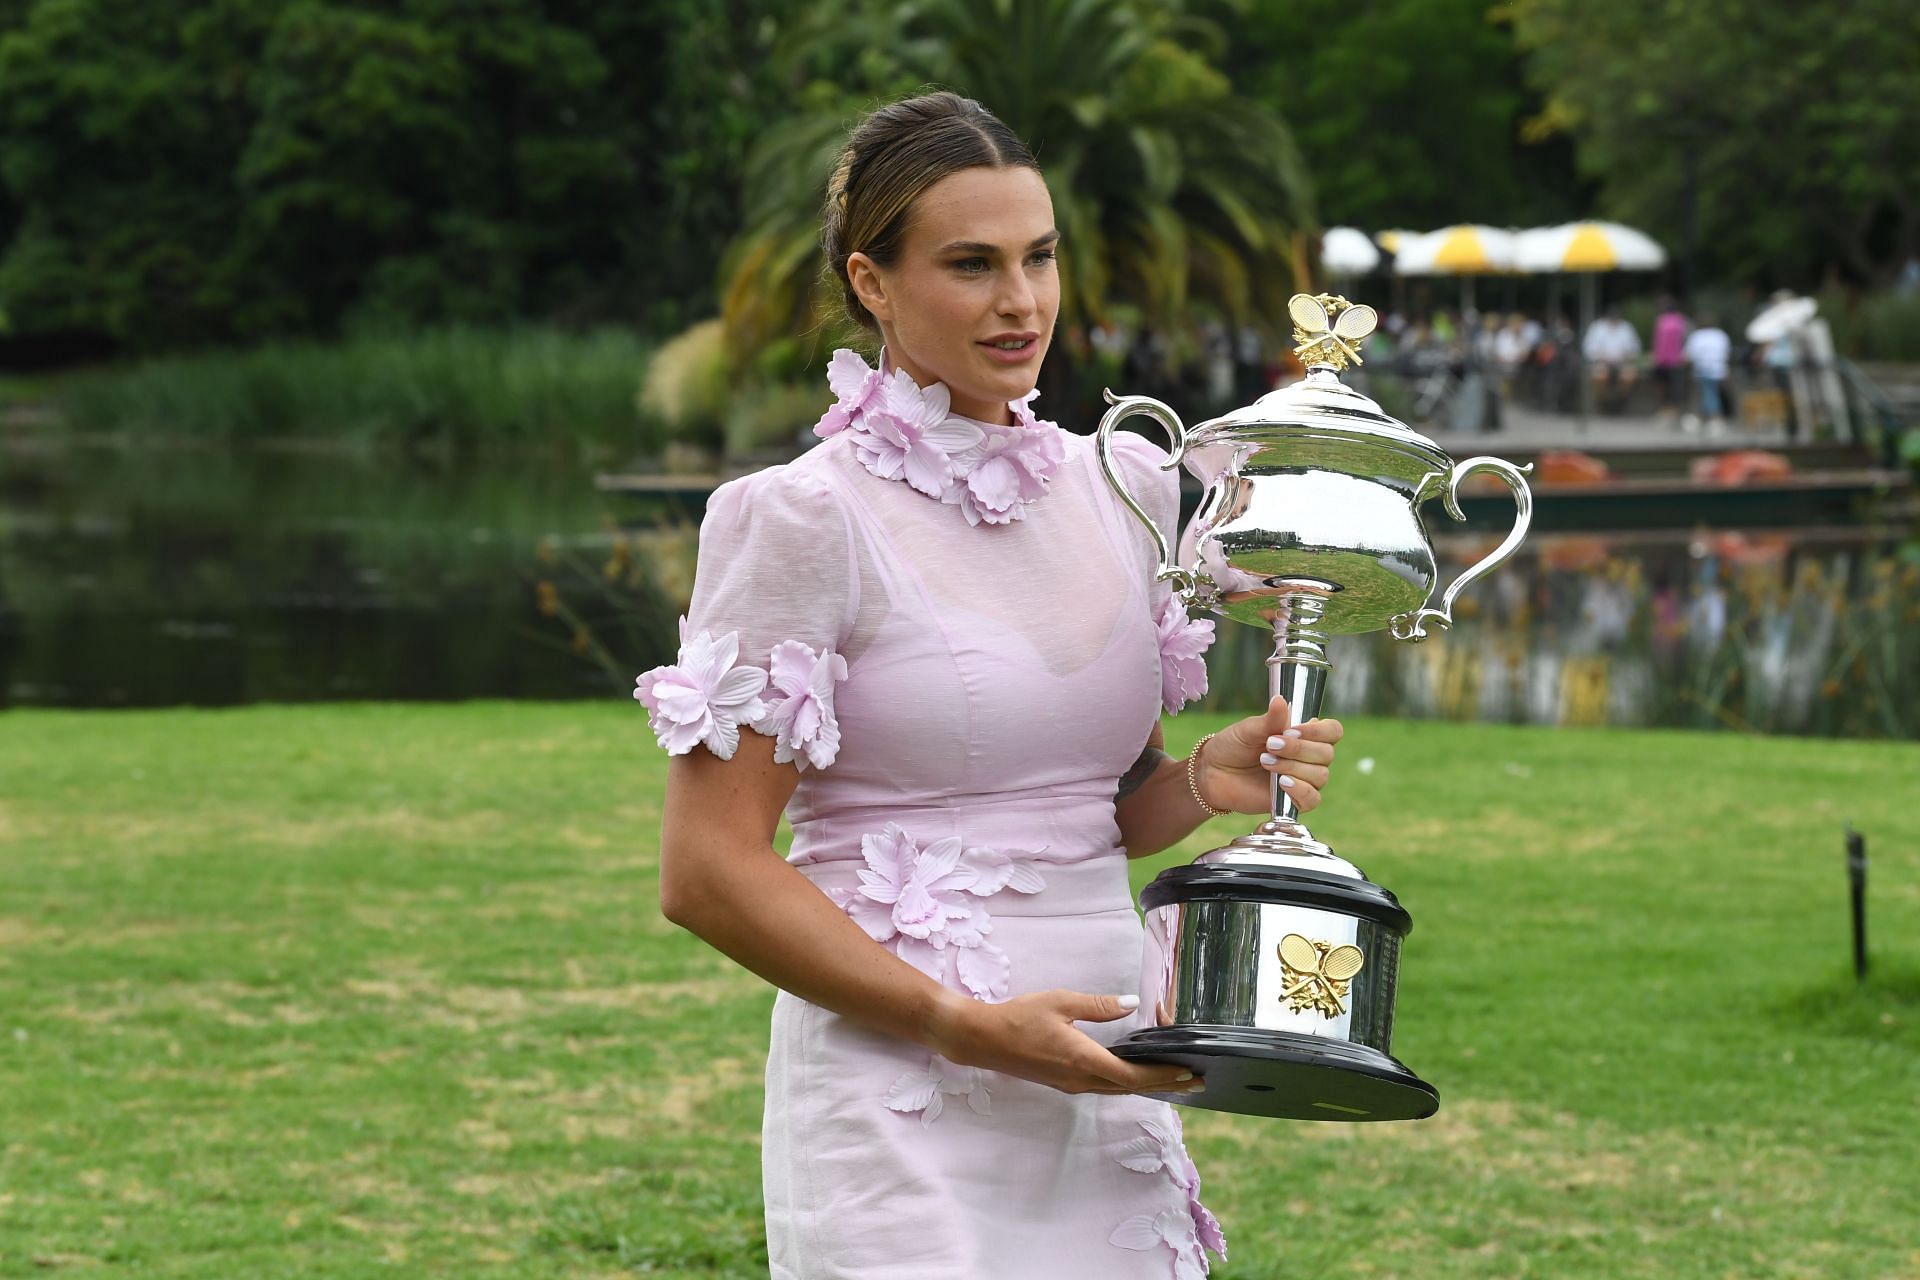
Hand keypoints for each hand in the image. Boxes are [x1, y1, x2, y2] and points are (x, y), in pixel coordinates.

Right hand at [926, 988, 1203, 1096]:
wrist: (982, 1040)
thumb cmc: (1019, 1018)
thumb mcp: (1060, 1002)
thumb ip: (1098, 1005)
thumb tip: (1131, 1003)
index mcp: (1084, 1060)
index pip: (1133, 1077)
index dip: (1164, 1076)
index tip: (1190, 1073)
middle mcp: (1081, 1079)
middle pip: (1131, 1088)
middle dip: (1165, 1085)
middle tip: (1196, 1080)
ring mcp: (1072, 1084)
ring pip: (1118, 1089)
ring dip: (1147, 1086)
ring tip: (1173, 1079)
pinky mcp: (1064, 1082)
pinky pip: (1104, 1086)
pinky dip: (1127, 1083)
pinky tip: (1135, 1074)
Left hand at [1195, 695, 1342, 815]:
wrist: (1214, 773)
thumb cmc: (1233, 746)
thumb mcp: (1248, 729)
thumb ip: (1269, 719)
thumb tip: (1280, 700)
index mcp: (1304, 735)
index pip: (1332, 731)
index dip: (1318, 731)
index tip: (1292, 730)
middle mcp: (1309, 757)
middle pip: (1326, 753)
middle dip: (1298, 748)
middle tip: (1270, 745)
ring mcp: (1304, 779)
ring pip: (1320, 775)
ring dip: (1293, 767)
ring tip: (1266, 762)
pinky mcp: (1294, 801)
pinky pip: (1313, 799)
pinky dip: (1300, 790)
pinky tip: (1281, 782)